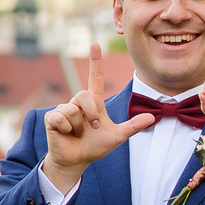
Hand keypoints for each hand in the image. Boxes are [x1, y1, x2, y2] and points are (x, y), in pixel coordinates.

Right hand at [41, 41, 154, 191]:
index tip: (95, 44)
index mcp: (93, 104)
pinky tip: (65, 134)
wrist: (77, 161)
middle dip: (91, 114)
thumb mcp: (117, 136)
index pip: (94, 78)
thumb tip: (153, 117)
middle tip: (93, 128)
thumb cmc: (94, 147)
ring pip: (73, 110)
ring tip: (77, 134)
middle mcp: (78, 103)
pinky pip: (61, 117)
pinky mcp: (52, 118)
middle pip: (84, 95)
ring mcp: (64, 109)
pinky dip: (67, 129)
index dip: (95, 61)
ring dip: (79, 127)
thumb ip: (133, 126)